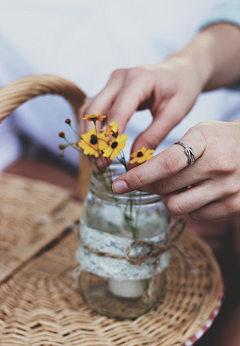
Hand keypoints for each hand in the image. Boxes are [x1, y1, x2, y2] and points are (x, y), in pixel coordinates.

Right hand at [79, 56, 204, 150]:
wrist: (181, 70)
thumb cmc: (182, 89)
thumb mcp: (174, 114)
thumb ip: (153, 137)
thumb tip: (132, 162)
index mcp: (139, 79)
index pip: (117, 112)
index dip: (110, 139)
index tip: (107, 162)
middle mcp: (120, 78)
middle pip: (94, 110)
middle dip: (93, 140)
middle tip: (98, 166)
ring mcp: (111, 82)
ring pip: (89, 110)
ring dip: (88, 136)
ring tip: (95, 161)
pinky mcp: (109, 89)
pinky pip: (93, 110)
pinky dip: (91, 129)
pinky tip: (96, 147)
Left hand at [112, 120, 239, 219]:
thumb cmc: (221, 140)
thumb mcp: (199, 132)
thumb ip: (172, 152)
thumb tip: (142, 177)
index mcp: (205, 139)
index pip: (167, 162)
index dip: (139, 176)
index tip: (118, 185)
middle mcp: (219, 164)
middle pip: (166, 188)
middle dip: (149, 187)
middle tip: (147, 182)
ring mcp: (229, 187)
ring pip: (178, 207)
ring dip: (169, 199)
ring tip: (178, 187)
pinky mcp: (236, 205)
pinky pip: (196, 216)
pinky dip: (189, 208)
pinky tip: (197, 193)